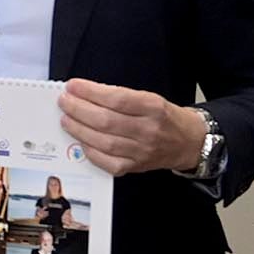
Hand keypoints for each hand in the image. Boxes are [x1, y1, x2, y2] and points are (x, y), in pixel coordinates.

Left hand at [58, 78, 204, 175]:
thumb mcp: (150, 98)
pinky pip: (107, 162)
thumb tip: (85, 93)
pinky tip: (80, 140)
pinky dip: (90, 151)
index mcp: (153, 108)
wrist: (188, 142)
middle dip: (78, 110)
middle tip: (64, 102)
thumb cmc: (165, 117)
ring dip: (79, 129)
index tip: (73, 86)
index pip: (116, 98)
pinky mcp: (136, 167)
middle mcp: (149, 130)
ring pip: (103, 142)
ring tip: (66, 119)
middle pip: (106, 121)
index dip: (90, 92)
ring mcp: (142, 151)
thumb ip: (120, 97)